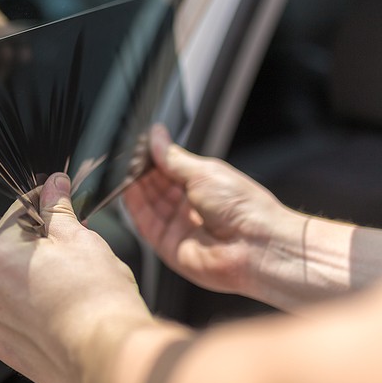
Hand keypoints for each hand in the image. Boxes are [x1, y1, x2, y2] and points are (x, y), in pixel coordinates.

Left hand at [0, 173, 151, 382]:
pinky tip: (63, 310)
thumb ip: (58, 209)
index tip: (59, 200)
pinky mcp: (6, 346)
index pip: (17, 210)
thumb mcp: (81, 238)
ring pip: (14, 283)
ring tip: (72, 285)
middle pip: (12, 248)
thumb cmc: (96, 300)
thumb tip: (53, 188)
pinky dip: (35, 309)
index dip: (44, 201)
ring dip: (36, 277)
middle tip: (75, 248)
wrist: (108, 355)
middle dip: (40, 243)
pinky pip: (17, 315)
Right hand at [123, 125, 299, 299]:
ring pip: (148, 204)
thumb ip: (173, 157)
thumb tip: (156, 136)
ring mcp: (179, 227)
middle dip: (142, 171)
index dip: (153, 157)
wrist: (256, 245)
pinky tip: (128, 189)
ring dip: (136, 187)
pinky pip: (145, 224)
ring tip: (126, 169)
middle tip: (130, 157)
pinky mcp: (168, 246)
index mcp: (204, 185)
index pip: (170, 169)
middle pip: (156, 186)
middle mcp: (190, 206)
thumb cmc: (244, 208)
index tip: (140, 145)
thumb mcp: (204, 172)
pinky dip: (134, 207)